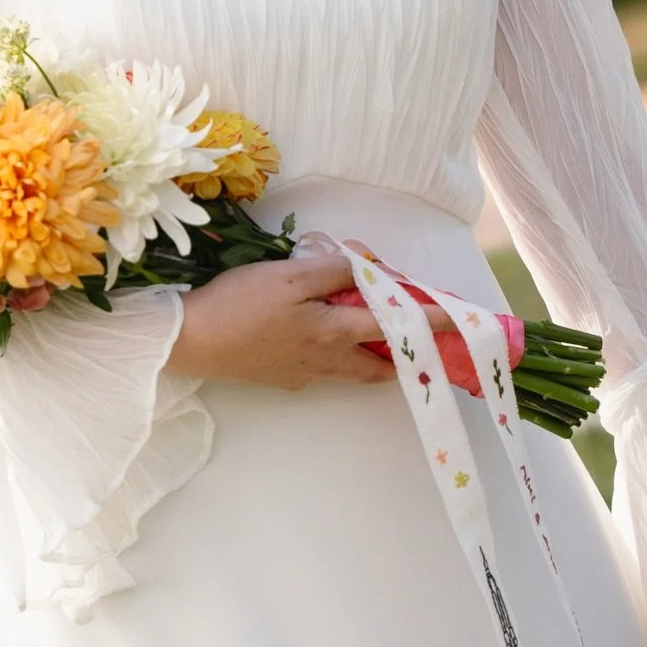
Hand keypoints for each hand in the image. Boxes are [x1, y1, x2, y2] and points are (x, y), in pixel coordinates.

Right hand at [163, 240, 453, 389]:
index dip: (426, 320)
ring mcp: (300, 375)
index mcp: (333, 334)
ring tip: (362, 327)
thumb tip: (367, 268)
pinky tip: (311, 330)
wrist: (188, 341)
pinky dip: (331, 350)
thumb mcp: (289, 275)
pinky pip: (318, 366)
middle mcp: (324, 362)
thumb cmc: (239, 304)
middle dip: (398, 354)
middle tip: (409, 335)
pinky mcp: (278, 377)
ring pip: (347, 368)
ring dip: (364, 353)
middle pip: (375, 366)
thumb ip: (333, 269)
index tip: (458, 321)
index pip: (391, 326)